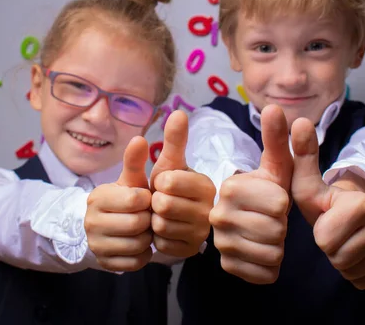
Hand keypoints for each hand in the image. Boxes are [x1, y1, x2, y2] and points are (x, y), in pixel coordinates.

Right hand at [85, 136, 152, 271]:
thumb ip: (135, 160)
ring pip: (139, 244)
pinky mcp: (105, 264)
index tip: (144, 198)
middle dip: (148, 219)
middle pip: (138, 224)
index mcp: (97, 198)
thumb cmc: (125, 198)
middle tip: (146, 215)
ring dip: (147, 237)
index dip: (147, 200)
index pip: (136, 200)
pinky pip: (137, 262)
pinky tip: (139, 243)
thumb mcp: (130, 179)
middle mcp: (91, 222)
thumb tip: (139, 137)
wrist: (107, 226)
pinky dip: (144, 254)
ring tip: (143, 228)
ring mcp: (96, 245)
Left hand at [149, 110, 215, 256]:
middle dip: (155, 202)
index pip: (169, 182)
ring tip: (163, 215)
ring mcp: (202, 234)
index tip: (165, 182)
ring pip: (161, 226)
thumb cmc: (169, 186)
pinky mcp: (190, 251)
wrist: (168, 217)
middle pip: (163, 205)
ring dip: (154, 220)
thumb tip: (178, 112)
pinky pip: (161, 244)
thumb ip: (173, 141)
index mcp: (207, 185)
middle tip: (162, 200)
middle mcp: (210, 211)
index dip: (159, 181)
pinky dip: (157, 237)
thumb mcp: (168, 163)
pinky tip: (164, 230)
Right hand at [209, 105, 292, 283]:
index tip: (272, 198)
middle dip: (283, 225)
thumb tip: (274, 107)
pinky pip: (266, 274)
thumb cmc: (266, 190)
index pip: (278, 204)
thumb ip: (276, 139)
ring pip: (273, 253)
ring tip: (267, 233)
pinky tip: (263, 251)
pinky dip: (272, 266)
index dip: (283, 202)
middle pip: (276, 230)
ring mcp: (220, 244)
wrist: (251, 220)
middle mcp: (217, 215)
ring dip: (279, 245)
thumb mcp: (275, 165)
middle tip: (270, 218)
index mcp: (228, 187)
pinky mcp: (227, 267)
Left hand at [290, 117, 364, 289]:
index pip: (326, 239)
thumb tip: (298, 121)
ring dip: (340, 260)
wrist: (353, 212)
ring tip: (342, 240)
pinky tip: (354, 252)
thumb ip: (302, 154)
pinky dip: (354, 271)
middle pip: (340, 257)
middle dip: (329, 248)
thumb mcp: (308, 181)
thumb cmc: (326, 199)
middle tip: (333, 231)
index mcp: (363, 203)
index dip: (320, 232)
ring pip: (352, 270)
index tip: (325, 218)